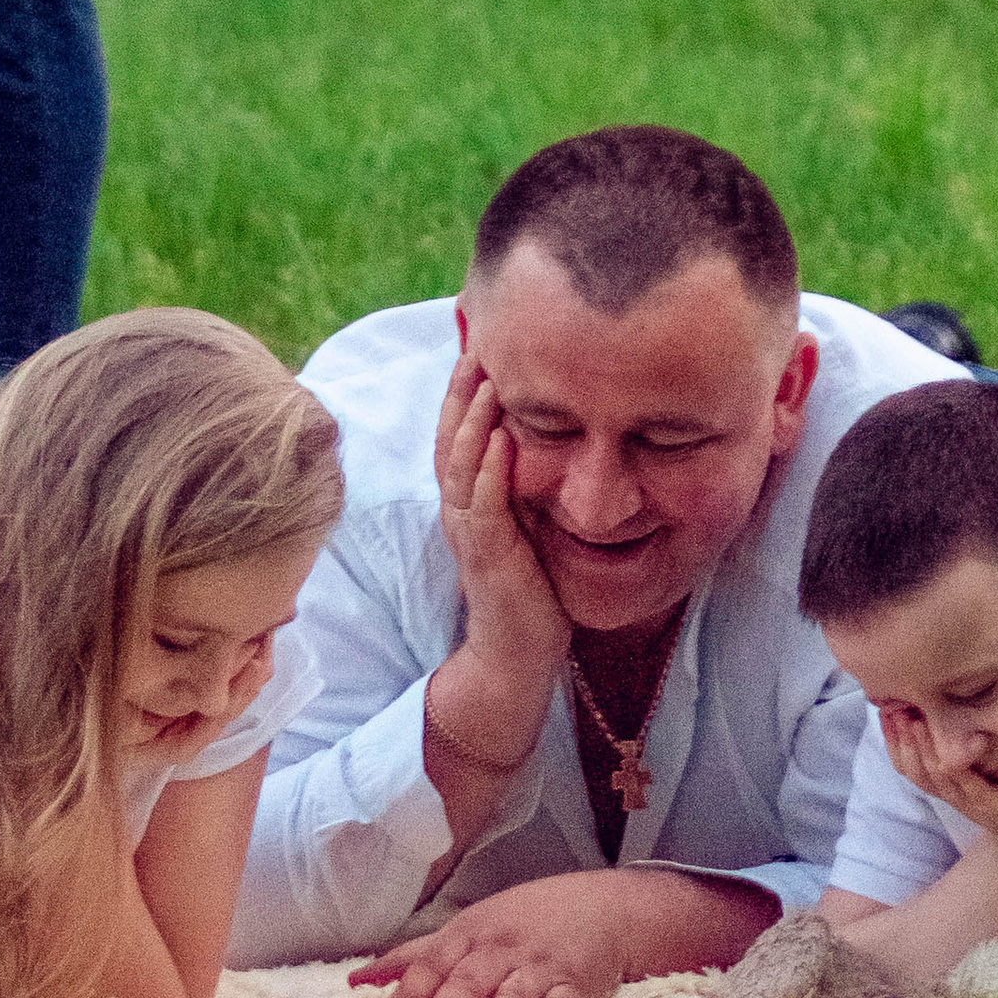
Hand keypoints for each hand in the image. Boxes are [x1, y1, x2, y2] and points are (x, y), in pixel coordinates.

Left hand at [348, 874, 631, 997]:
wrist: (603, 908)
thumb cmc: (523, 921)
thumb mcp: (469, 927)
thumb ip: (416, 955)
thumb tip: (359, 979)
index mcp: (471, 934)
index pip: (433, 964)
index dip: (411, 995)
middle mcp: (503, 949)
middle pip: (468, 981)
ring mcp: (541, 968)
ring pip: (513, 996)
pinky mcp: (576, 987)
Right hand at [434, 357, 567, 698]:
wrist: (513, 657)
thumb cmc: (528, 592)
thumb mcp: (525, 527)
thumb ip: (525, 488)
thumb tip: (548, 442)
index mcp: (466, 501)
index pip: (457, 434)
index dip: (464, 390)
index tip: (480, 345)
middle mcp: (459, 511)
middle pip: (450, 436)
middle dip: (462, 388)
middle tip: (477, 340)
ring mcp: (469, 532)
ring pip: (460, 463)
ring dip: (472, 417)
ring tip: (488, 375)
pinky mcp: (488, 555)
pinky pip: (482, 504)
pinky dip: (488, 468)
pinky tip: (499, 437)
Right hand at [876, 706, 997, 865]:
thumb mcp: (984, 764)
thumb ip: (964, 740)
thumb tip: (946, 704)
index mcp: (946, 785)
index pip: (906, 765)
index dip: (892, 740)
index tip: (883, 711)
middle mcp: (953, 796)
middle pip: (915, 771)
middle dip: (901, 740)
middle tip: (894, 712)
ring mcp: (971, 803)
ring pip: (936, 777)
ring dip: (922, 749)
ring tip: (914, 722)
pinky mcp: (993, 808)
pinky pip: (968, 787)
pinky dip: (955, 769)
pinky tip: (950, 749)